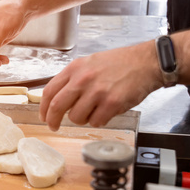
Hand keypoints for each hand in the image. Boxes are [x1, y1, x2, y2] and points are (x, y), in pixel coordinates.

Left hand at [40, 41, 163, 129]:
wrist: (146, 62)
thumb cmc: (119, 63)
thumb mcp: (89, 63)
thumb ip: (73, 79)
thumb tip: (57, 98)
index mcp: (75, 68)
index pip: (49, 91)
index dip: (43, 108)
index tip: (44, 116)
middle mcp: (83, 79)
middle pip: (57, 107)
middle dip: (53, 121)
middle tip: (54, 126)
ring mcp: (97, 92)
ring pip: (76, 118)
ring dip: (82, 119)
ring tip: (94, 110)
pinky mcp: (111, 103)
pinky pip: (96, 122)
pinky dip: (99, 121)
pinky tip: (106, 111)